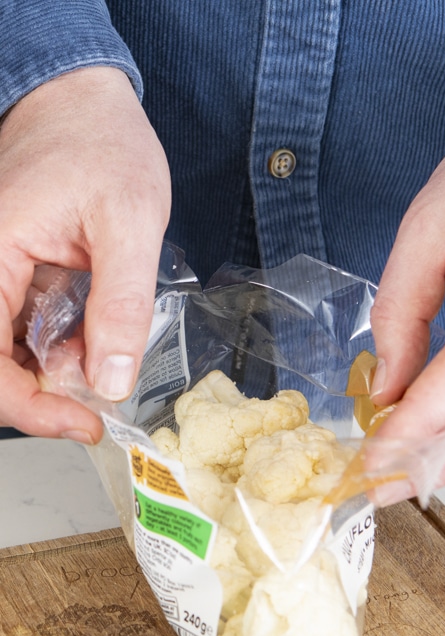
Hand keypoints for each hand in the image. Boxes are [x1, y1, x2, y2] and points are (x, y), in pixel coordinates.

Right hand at [0, 67, 170, 440]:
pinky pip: (13, 328)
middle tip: (91, 407)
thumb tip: (109, 381)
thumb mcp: (130, 223)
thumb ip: (120, 306)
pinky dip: (49, 348)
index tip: (81, 422)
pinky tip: (85, 339)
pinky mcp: (4, 273)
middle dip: (39, 395)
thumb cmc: (104, 144)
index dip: (28, 405)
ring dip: (46, 373)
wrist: (84, 102)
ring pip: (1, 350)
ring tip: (97, 359)